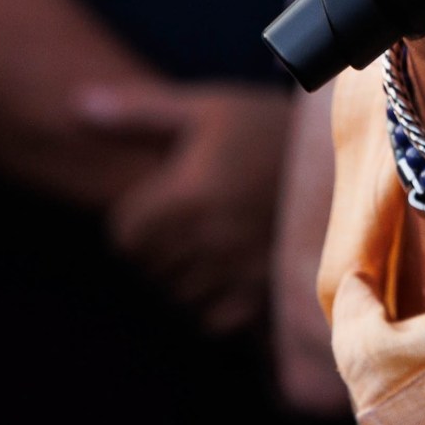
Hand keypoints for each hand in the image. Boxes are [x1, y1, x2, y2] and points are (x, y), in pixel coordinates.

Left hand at [78, 80, 290, 335]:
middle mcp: (209, 238)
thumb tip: (74, 106)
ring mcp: (238, 271)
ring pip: (178, 295)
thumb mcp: (205, 109)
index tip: (164, 202)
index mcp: (188, 193)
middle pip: (149, 267)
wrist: (350, 157)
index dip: (137, 219)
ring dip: (186, 276)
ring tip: (216, 241)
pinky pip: (212, 318)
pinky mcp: (265, 296)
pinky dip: (216, 301)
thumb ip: (137, 113)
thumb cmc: (268, 127)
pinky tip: (235, 267)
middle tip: (193, 220)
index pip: (124, 235)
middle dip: (160, 247)